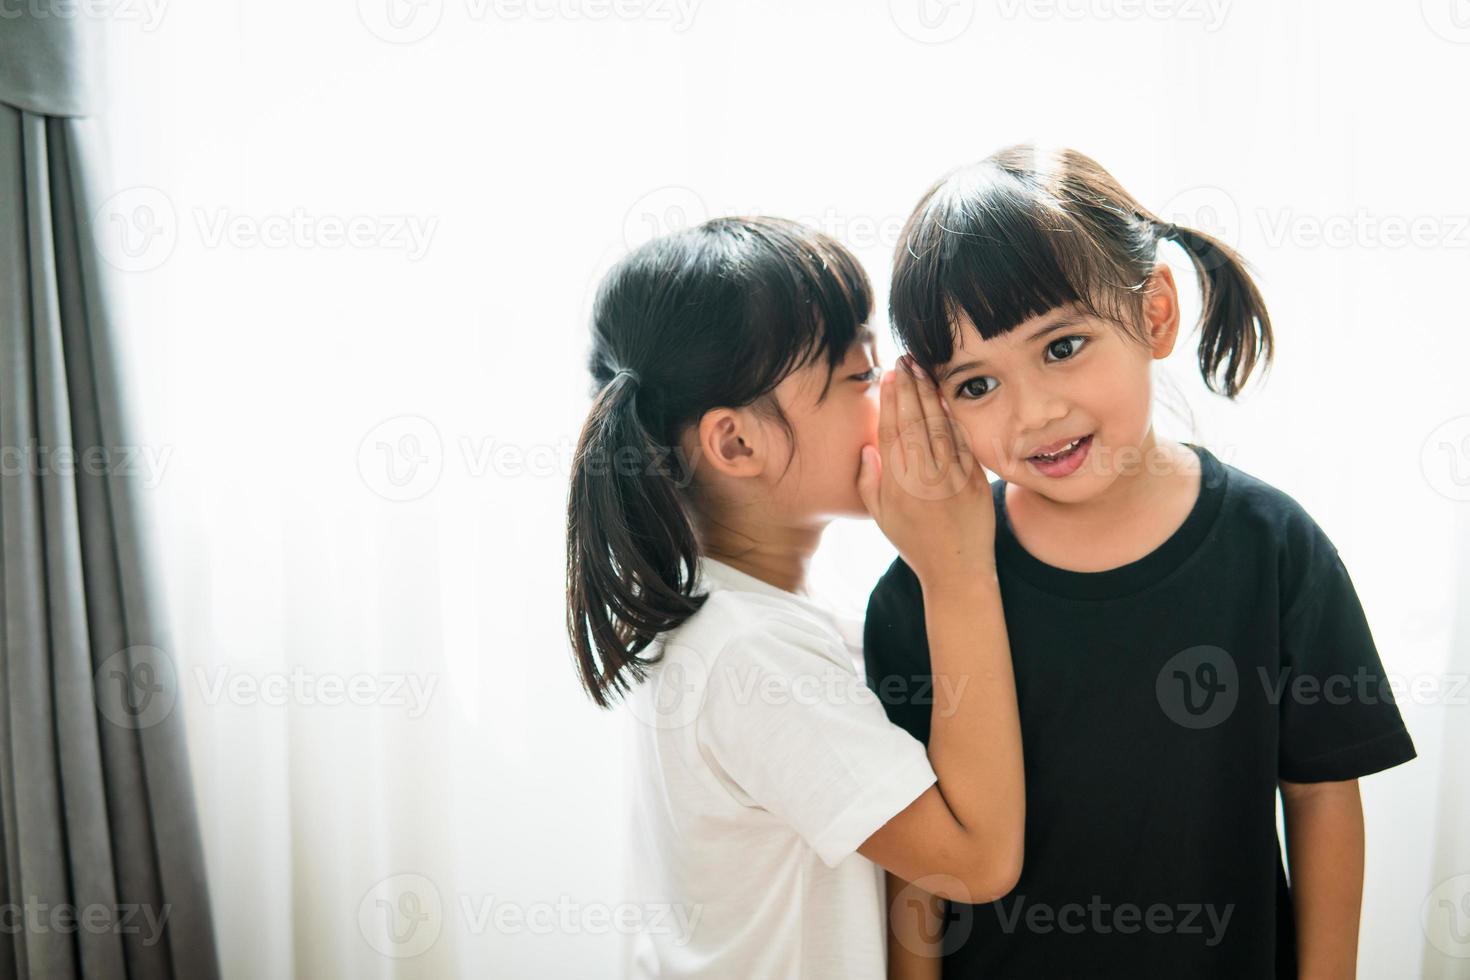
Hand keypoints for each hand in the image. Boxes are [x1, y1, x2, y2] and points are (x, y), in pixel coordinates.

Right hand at [857, 354, 996, 587]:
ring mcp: (951, 478)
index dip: (890, 400)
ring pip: (938, 426)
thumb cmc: (914, 542)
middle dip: (909, 387)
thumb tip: (867, 447)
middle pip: (913, 422)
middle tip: (905, 360)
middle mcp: (922, 479)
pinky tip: (945, 397)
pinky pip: (961, 442)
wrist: (957, 570)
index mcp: (897, 486)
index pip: (891, 431)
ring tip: (923, 369)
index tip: (890, 376)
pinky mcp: (974, 480)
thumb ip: (869, 481)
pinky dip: (952, 417)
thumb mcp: (881, 517)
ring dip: (930, 394)